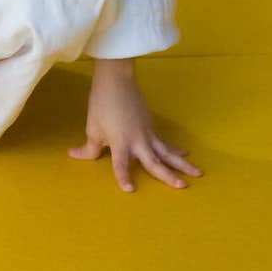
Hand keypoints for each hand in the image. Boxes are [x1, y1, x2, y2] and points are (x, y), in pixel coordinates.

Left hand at [68, 60, 202, 193]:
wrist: (116, 81)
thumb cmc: (101, 105)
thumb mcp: (92, 128)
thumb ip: (88, 148)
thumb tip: (74, 155)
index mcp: (120, 142)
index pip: (121, 164)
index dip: (123, 176)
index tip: (129, 190)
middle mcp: (137, 140)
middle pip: (154, 161)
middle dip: (168, 175)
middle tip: (182, 187)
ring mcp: (147, 133)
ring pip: (167, 152)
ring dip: (182, 163)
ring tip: (198, 173)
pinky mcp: (151, 126)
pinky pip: (165, 142)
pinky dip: (175, 149)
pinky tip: (185, 153)